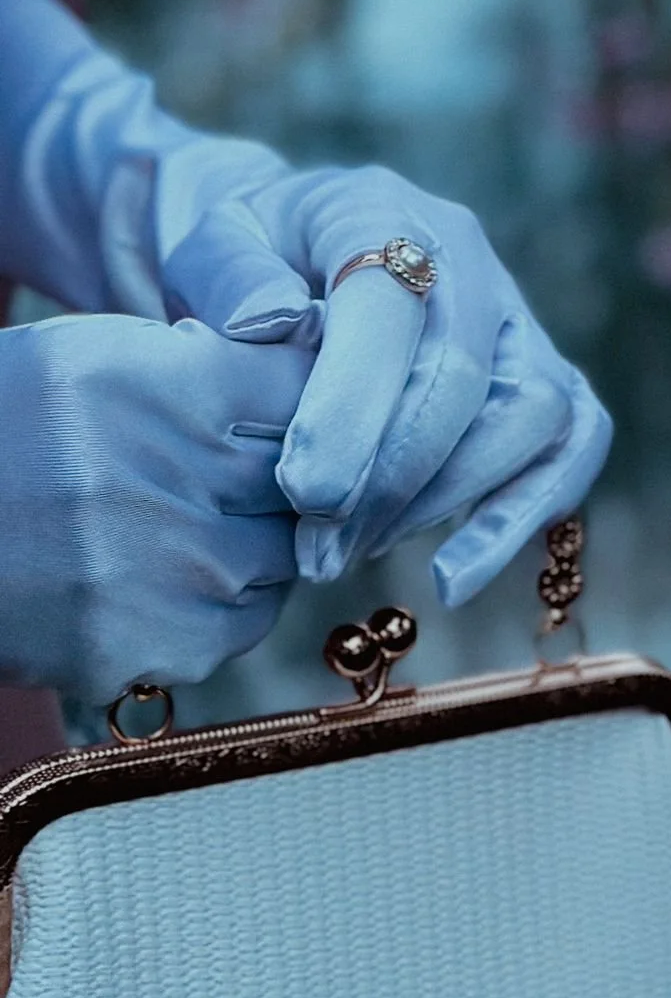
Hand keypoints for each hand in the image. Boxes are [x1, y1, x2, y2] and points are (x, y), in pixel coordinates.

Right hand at [0, 315, 311, 705]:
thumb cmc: (7, 429)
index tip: (286, 410)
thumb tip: (314, 348)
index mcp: (155, 387)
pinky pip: (238, 627)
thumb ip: (204, 359)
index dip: (306, 400)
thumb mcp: (93, 357)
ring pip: (283, 560)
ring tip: (184, 524)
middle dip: (284, 478)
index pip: (303, 390)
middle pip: (306, 483)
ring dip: (256, 544)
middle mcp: (165, 480)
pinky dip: (219, 605)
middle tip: (238, 477)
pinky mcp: (144, 648)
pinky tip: (160, 577)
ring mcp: (160, 574)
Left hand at [161, 166, 612, 605]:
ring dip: (450, 500)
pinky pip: (573, 444)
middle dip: (392, 476)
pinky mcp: (543, 374)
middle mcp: (470, 260)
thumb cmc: (246, 261)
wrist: (287, 254)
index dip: (355, 405)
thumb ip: (231, 276)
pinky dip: (525, 515)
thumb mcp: (210, 244)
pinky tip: (454, 577)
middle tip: (318, 549)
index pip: (390, 307)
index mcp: (384, 211)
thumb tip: (274, 320)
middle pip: (466, 374)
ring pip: (533, 412)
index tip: (304, 492)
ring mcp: (516, 319)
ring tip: (359, 551)